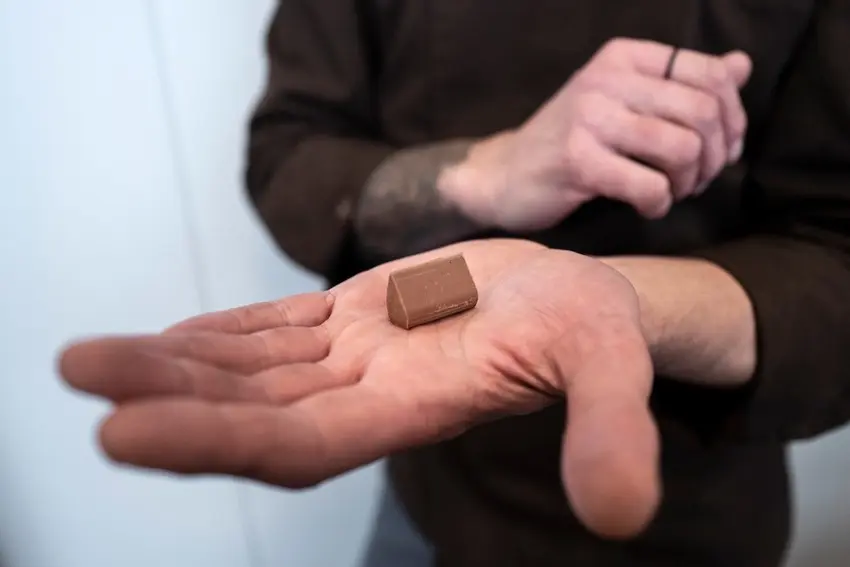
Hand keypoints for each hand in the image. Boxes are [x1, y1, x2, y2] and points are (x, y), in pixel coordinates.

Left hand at [59, 239, 658, 537]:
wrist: (575, 296)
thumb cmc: (595, 326)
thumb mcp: (611, 361)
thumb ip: (607, 428)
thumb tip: (621, 513)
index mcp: (413, 406)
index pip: (299, 440)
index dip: (216, 441)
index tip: (124, 432)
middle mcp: (370, 389)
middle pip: (253, 406)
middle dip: (167, 399)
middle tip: (79, 372)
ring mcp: (358, 352)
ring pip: (252, 366)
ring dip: (175, 364)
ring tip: (93, 357)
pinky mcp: (359, 315)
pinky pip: (277, 329)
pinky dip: (221, 336)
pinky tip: (172, 339)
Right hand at [442, 38, 751, 230]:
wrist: (502, 174)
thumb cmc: (570, 141)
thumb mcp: (624, 101)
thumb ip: (681, 84)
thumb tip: (741, 65)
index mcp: (623, 56)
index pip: (710, 73)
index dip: (732, 117)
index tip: (723, 148)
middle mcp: (606, 78)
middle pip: (702, 113)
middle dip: (714, 156)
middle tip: (698, 179)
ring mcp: (589, 118)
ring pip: (682, 149)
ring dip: (689, 182)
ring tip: (672, 192)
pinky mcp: (578, 160)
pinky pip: (650, 186)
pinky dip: (659, 205)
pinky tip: (647, 207)